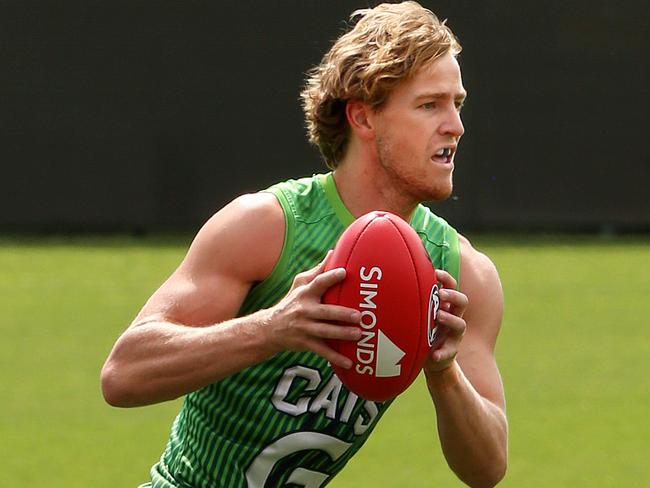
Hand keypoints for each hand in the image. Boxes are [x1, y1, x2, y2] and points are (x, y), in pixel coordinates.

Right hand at [262, 254, 360, 368]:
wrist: (269, 329)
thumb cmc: (291, 302)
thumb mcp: (300, 285)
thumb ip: (317, 271)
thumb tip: (333, 252)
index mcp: (305, 294)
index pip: (318, 283)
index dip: (331, 277)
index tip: (344, 272)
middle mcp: (304, 310)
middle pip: (325, 312)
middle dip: (342, 314)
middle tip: (359, 316)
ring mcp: (304, 328)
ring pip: (325, 332)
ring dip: (342, 334)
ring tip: (359, 335)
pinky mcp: (305, 343)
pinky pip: (322, 351)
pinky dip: (336, 358)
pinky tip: (349, 362)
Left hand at [424, 269, 468, 372]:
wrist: (430, 359)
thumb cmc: (423, 330)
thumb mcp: (419, 314)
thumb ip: (414, 301)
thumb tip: (395, 281)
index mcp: (446, 306)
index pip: (451, 287)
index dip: (446, 278)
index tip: (435, 272)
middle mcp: (453, 317)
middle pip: (462, 302)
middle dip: (453, 295)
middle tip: (440, 294)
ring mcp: (454, 334)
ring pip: (460, 324)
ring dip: (450, 319)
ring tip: (438, 316)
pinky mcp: (451, 351)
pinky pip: (449, 352)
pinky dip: (442, 353)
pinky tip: (434, 354)